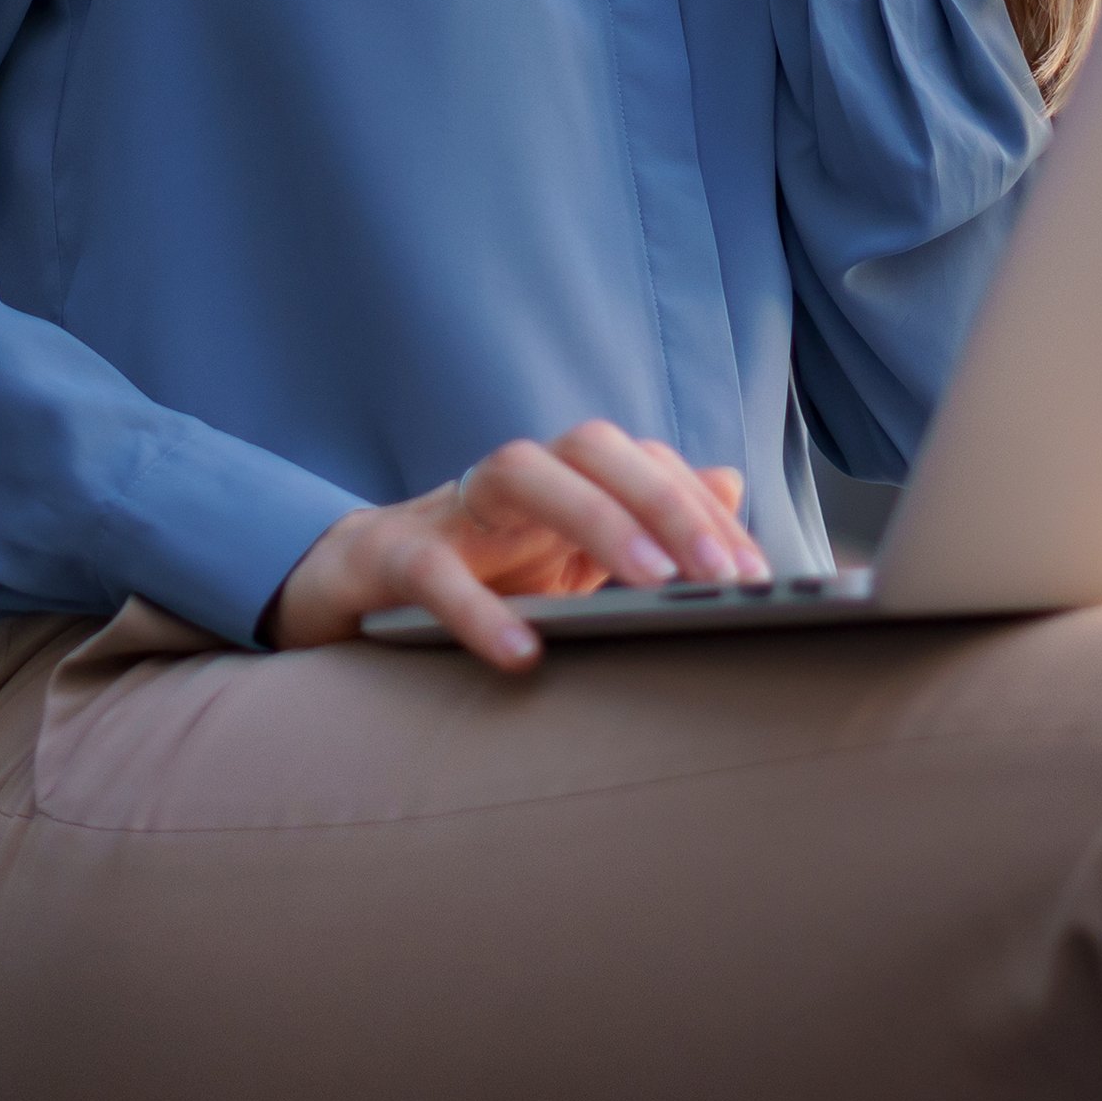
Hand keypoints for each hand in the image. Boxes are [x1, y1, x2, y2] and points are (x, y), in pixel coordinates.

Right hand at [258, 423, 764, 669]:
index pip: (640, 460)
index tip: (755, 575)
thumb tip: (729, 483)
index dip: (700, 507)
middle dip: (664, 498)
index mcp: (558, 485)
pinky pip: (432, 569)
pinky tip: (521, 655)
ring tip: (654, 581)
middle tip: (720, 574)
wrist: (346, 592)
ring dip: (595, 516)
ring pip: (517, 470)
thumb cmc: (472, 576)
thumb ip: (641, 523)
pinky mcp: (387, 558)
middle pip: (590, 445)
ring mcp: (446, 512)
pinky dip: (476, 607)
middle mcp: (508, 484)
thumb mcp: (564, 560)